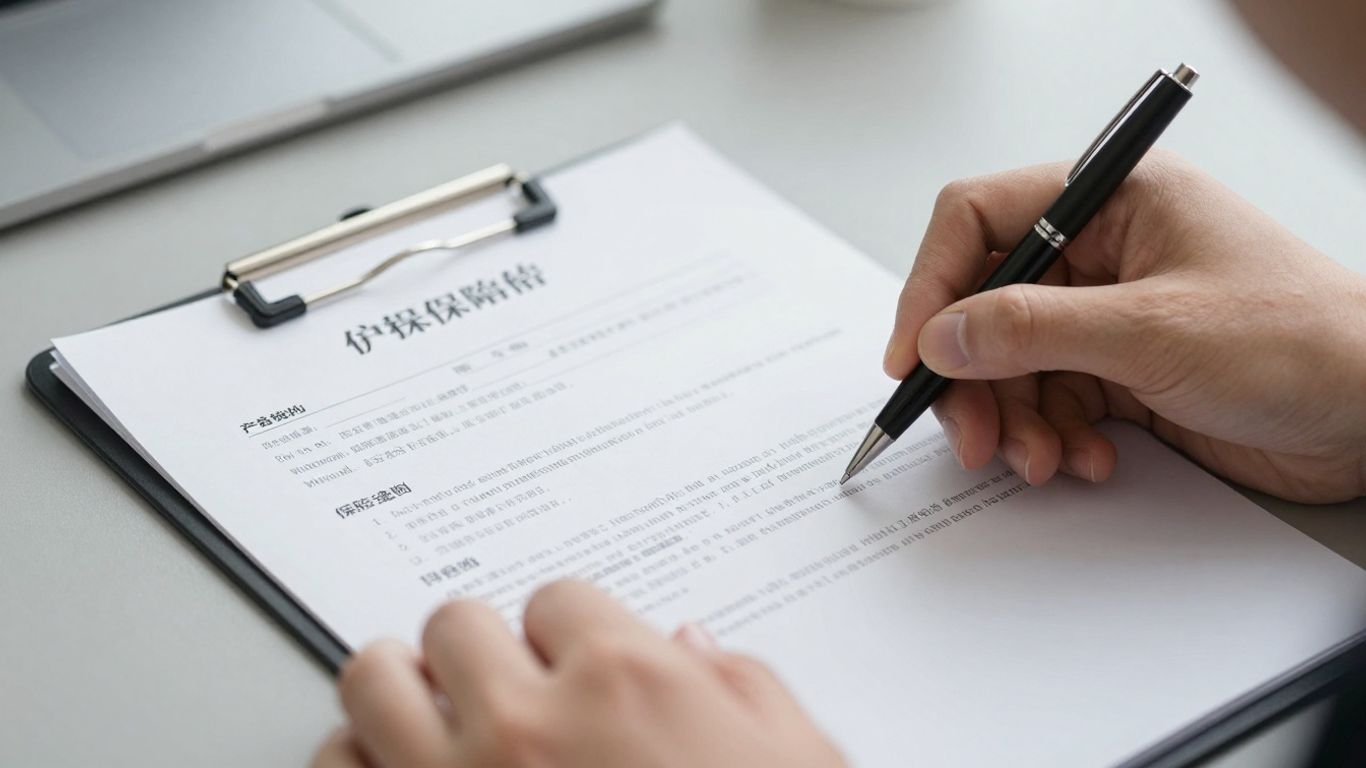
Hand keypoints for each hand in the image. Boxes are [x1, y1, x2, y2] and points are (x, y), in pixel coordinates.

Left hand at [311, 580, 844, 767]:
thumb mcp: (800, 765)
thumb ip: (745, 689)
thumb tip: (694, 650)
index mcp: (625, 683)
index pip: (557, 599)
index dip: (568, 633)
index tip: (571, 661)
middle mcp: (526, 723)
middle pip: (454, 625)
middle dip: (478, 651)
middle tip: (496, 682)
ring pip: (372, 682)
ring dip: (397, 691)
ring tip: (419, 710)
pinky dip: (356, 765)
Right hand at [884, 153, 1365, 502]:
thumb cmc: (1303, 340)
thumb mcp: (1153, 331)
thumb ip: (1033, 330)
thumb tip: (942, 335)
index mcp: (1112, 200)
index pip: (980, 221)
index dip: (932, 285)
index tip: (913, 354)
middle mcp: (1102, 251)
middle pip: (984, 306)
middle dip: (973, 377)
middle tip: (971, 435)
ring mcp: (1108, 315)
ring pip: (1011, 366)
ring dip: (1014, 421)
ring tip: (1042, 460)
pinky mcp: (1121, 372)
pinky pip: (1049, 404)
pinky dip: (1053, 440)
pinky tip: (1088, 461)